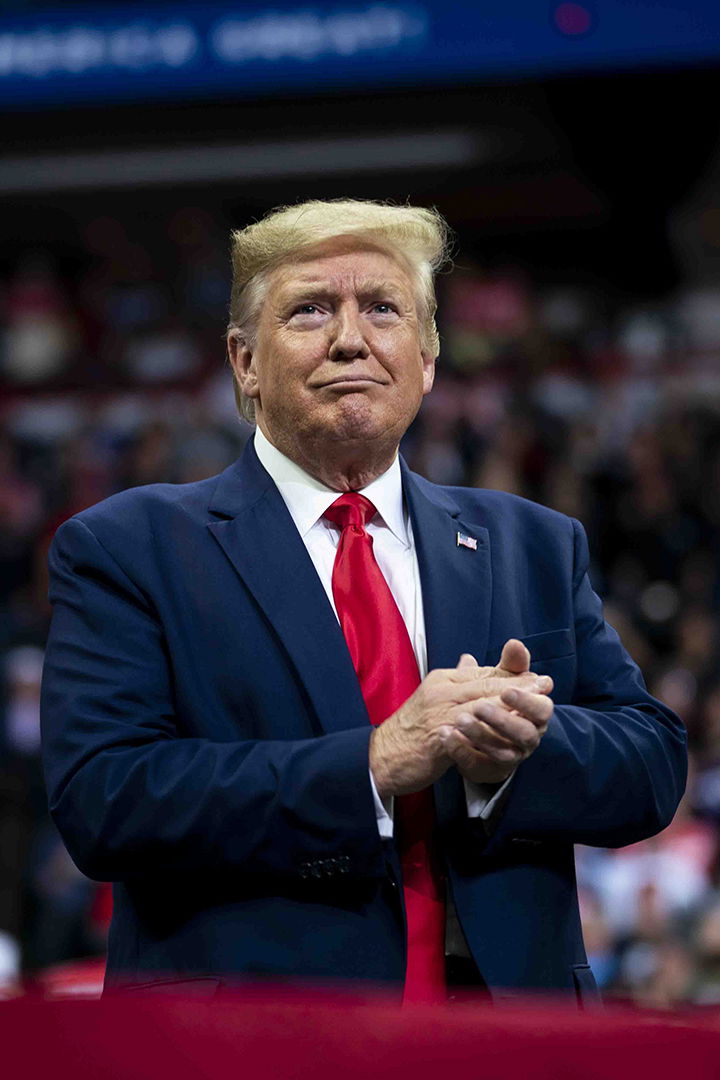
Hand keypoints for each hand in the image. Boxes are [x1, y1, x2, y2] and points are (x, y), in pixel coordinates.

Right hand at [369, 639, 550, 797]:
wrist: (382, 756)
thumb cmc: (410, 730)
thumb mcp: (433, 698)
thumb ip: (455, 681)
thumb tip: (470, 660)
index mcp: (442, 680)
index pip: (482, 673)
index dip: (512, 675)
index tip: (538, 678)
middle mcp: (440, 691)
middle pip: (486, 685)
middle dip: (518, 686)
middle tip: (544, 685)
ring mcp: (438, 713)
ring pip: (482, 704)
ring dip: (511, 705)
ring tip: (534, 708)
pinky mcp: (436, 737)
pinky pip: (470, 733)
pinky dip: (493, 733)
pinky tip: (511, 737)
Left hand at [439, 642, 553, 784]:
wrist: (476, 735)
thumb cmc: (495, 702)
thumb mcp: (500, 681)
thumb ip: (509, 665)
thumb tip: (515, 644)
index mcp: (535, 714)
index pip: (541, 708)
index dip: (525, 700)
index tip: (506, 690)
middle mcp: (528, 737)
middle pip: (524, 733)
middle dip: (503, 719)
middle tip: (479, 707)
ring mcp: (510, 757)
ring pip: (501, 750)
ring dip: (480, 734)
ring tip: (458, 719)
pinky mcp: (490, 770)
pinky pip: (478, 764)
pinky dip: (462, 750)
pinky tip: (446, 735)